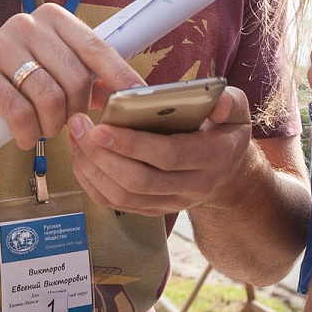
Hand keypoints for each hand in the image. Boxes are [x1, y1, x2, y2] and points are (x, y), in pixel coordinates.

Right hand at [0, 3, 142, 148]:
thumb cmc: (21, 85)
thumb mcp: (57, 72)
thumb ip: (90, 76)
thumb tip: (131, 93)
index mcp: (54, 17)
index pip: (97, 48)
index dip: (121, 78)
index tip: (139, 101)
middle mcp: (27, 23)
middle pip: (76, 78)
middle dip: (75, 112)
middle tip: (63, 122)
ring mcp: (0, 43)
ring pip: (50, 98)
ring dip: (50, 126)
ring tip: (42, 128)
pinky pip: (20, 114)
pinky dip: (28, 134)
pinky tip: (23, 136)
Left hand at [64, 85, 253, 216]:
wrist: (228, 172)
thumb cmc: (225, 131)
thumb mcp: (236, 110)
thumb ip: (227, 101)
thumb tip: (216, 101)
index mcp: (213, 157)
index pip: (169, 156)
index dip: (132, 144)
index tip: (101, 127)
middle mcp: (193, 186)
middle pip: (139, 180)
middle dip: (102, 154)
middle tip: (78, 125)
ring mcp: (171, 202)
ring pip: (123, 195)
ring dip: (92, 168)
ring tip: (75, 136)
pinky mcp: (152, 209)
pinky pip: (116, 203)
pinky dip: (92, 181)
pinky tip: (80, 155)